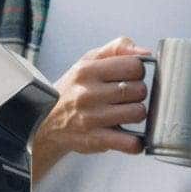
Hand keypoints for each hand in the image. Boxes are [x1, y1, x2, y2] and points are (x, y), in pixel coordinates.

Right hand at [33, 38, 149, 176]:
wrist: (45, 122)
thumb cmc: (72, 90)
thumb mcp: (88, 61)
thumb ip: (117, 48)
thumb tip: (145, 52)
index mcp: (87, 70)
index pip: (134, 66)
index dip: (136, 72)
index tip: (129, 77)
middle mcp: (88, 94)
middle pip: (139, 90)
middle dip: (137, 93)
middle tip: (125, 97)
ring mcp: (92, 118)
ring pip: (138, 113)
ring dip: (136, 114)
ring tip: (123, 113)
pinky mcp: (95, 140)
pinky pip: (129, 143)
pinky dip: (134, 142)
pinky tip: (128, 137)